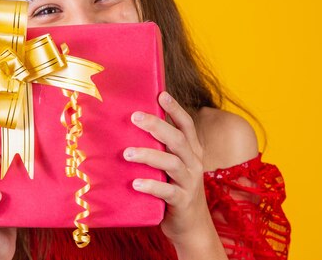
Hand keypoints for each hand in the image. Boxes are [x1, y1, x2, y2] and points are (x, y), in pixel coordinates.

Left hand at [124, 92, 225, 257]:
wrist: (190, 227)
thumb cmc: (174, 189)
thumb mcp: (172, 166)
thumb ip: (161, 148)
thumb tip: (132, 126)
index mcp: (192, 151)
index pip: (187, 125)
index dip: (175, 109)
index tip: (161, 94)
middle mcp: (193, 163)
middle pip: (178, 139)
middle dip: (157, 126)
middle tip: (135, 117)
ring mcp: (189, 183)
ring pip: (172, 163)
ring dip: (149, 155)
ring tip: (127, 153)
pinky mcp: (182, 202)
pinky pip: (168, 191)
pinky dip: (152, 186)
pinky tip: (135, 183)